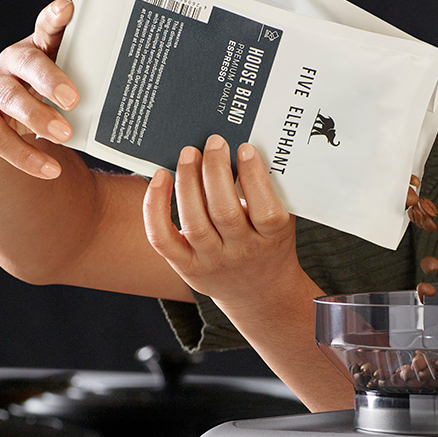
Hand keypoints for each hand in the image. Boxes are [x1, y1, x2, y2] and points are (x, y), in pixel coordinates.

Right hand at [0, 0, 80, 178]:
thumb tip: (154, 127)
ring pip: (10, 98)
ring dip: (38, 117)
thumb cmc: (44, 105)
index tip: (68, 9)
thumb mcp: (66, 94)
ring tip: (65, 135)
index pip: (46, 27)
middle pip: (26, 61)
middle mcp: (10, 63)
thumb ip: (95, 96)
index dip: (54, 17)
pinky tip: (49, 168)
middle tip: (74, 99)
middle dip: (50, 78)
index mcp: (37, 49)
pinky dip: (24, 155)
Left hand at [143, 136, 301, 303]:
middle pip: (224, 213)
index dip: (254, 177)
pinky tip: (159, 179)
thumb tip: (244, 150)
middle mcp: (241, 253)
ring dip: (189, 182)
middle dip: (216, 172)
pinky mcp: (186, 267)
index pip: (265, 210)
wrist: (259, 292)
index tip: (245, 148)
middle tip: (213, 143)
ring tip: (189, 154)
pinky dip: (155, 207)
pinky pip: (163, 238)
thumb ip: (269, 193)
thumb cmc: (269, 245)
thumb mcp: (282, 223)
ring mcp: (211, 262)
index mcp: (271, 240)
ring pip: (194, 222)